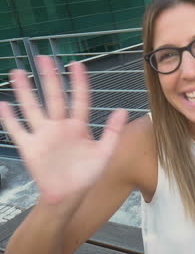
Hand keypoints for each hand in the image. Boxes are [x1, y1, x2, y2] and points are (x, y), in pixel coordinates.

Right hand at [0, 56, 126, 204]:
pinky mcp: (30, 147)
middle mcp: (60, 126)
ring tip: (18, 72)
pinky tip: (3, 104)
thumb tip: (123, 110)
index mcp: (79, 126)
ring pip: (33, 108)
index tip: (76, 64)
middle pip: (54, 97)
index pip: (79, 99)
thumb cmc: (88, 174)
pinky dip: (9, 118)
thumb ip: (112, 132)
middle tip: (44, 58)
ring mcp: (44, 135)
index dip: (78, 82)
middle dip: (50, 78)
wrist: (69, 195)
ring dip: (25, 91)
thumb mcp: (104, 153)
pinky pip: (17, 130)